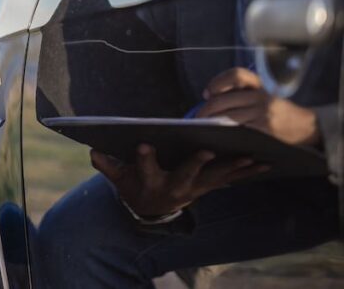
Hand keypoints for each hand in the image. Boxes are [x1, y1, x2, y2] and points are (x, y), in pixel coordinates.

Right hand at [91, 144, 266, 217]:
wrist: (153, 210)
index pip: (145, 169)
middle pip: (186, 175)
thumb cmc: (134, 186)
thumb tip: (92, 151)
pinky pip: (230, 179)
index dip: (144, 159)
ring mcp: (195, 189)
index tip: (143, 145)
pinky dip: (246, 171)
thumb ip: (107, 165)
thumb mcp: (118, 179)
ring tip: (250, 155)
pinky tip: (263, 162)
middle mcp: (175, 188)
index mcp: (151, 182)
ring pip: (215, 177)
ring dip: (233, 167)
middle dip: (196, 164)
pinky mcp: (209, 187)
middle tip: (206, 150)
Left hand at [197, 68, 319, 145]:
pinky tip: (220, 136)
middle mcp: (260, 96)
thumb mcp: (263, 96)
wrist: (307, 126)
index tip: (208, 93)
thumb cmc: (278, 111)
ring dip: (213, 122)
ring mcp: (263, 113)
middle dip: (207, 109)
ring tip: (204, 128)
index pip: (236, 75)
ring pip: (229, 116)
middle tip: (198, 117)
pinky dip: (227, 132)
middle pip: (225, 99)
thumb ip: (241, 96)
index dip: (218, 82)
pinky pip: (240, 130)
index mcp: (258, 86)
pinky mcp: (265, 128)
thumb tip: (211, 101)